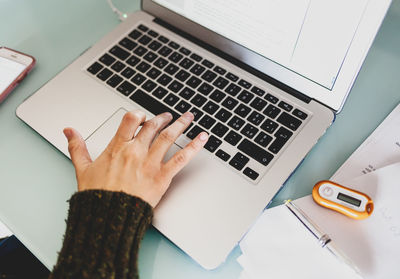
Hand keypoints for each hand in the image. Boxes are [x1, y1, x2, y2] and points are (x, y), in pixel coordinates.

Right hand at [63, 111, 207, 207]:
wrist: (108, 216)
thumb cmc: (97, 195)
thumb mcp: (82, 168)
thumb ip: (77, 147)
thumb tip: (68, 131)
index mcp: (118, 147)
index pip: (131, 121)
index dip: (139, 114)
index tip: (143, 115)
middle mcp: (136, 151)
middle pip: (153, 127)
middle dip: (162, 118)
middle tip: (168, 116)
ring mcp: (151, 163)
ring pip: (169, 137)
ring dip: (180, 124)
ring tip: (188, 117)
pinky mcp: (162, 176)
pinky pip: (182, 158)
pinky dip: (194, 146)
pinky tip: (202, 138)